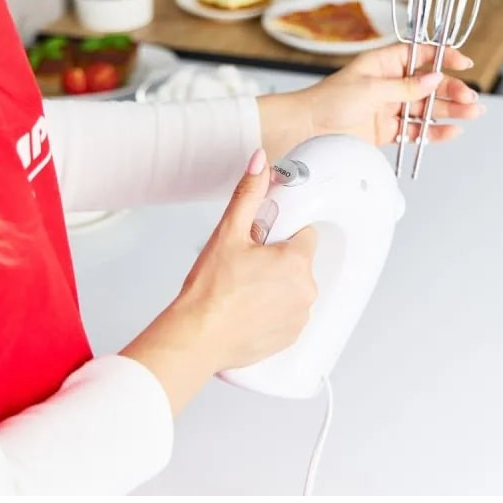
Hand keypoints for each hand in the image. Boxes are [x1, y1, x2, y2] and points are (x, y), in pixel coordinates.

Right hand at [121, 149, 316, 412]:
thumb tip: (260, 164)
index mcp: (296, 261)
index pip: (303, 233)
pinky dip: (273, 310)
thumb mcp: (228, 233)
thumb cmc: (209, 292)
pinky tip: (248, 309)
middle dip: (277, 260)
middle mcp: (306, 290)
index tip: (260, 242)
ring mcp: (300, 317)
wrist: (197, 338)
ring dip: (277, 286)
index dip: (279, 234)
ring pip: (294, 288)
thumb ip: (248, 194)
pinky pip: (289, 314)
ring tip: (244, 290)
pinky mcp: (291, 337)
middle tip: (246, 267)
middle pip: (299, 261)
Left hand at [257, 43, 483, 157]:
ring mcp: (388, 108)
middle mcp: (388, 84)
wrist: (306, 130)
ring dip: (449, 111)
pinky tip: (450, 131)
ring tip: (471, 114)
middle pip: (428, 85)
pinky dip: (432, 132)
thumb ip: (404, 88)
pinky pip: (414, 131)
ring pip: (425, 108)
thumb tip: (433, 80)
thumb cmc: (327, 101)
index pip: (420, 55)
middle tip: (470, 99)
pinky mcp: (385, 131)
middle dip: (451, 90)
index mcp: (383, 64)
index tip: (463, 63)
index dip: (442, 57)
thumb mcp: (369, 89)